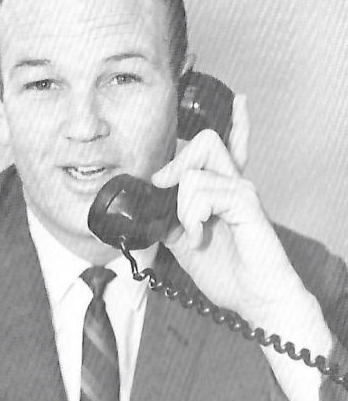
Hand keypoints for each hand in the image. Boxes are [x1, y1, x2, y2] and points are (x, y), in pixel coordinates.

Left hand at [151, 128, 305, 322]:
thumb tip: (147, 206)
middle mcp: (235, 184)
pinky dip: (193, 215)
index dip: (235, 121)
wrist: (254, 299)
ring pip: (196, 169)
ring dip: (182, 205)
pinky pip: (206, 191)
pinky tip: (200, 234)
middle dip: (176, 162)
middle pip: (206, 141)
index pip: (230, 145)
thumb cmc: (227, 272)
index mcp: (223, 190)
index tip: (238, 101)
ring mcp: (242, 191)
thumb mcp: (184, 242)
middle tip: (163, 185)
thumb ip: (169, 219)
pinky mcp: (246, 204)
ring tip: (192, 231)